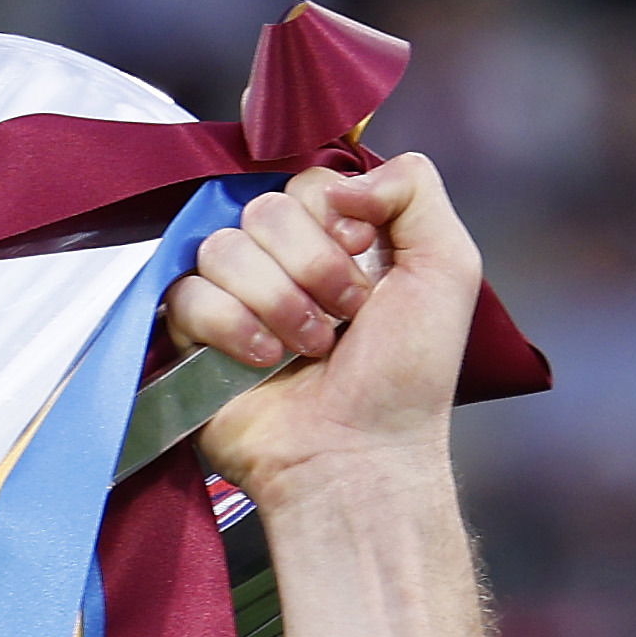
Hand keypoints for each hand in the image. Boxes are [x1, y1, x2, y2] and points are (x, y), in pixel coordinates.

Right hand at [172, 155, 476, 501]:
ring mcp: (235, 297)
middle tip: (343, 319)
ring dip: (277, 303)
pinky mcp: (194, 338)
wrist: (361, 457)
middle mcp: (283, 261)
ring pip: (223, 248)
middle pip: (264, 210)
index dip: (332, 218)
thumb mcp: (447, 266)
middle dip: (312, 267)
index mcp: (336, 237)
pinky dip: (232, 328)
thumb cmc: (408, 379)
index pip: (306, 182)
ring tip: (309, 349)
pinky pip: (188, 295)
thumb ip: (415, 188)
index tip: (362, 257)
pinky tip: (263, 362)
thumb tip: (342, 179)